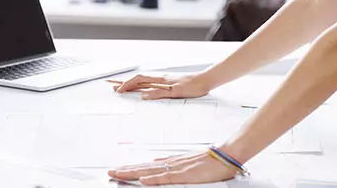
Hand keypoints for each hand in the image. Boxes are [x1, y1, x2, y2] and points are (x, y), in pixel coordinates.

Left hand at [108, 150, 236, 185]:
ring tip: (118, 173)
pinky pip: (167, 177)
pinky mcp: (185, 175)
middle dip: (126, 170)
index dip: (131, 168)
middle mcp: (172, 164)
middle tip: (110, 172)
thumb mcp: (187, 162)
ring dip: (133, 173)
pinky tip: (143, 179)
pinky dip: (154, 179)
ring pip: (151, 171)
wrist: (226, 156)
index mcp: (172, 162)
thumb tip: (156, 162)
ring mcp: (178, 169)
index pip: (147, 166)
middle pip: (144, 168)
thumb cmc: (210, 160)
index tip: (118, 169)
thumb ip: (171, 162)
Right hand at [113, 73, 209, 99]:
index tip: (119, 90)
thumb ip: (158, 93)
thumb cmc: (192, 86)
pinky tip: (143, 90)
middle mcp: (161, 78)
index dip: (128, 84)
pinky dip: (143, 87)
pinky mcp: (170, 84)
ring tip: (125, 90)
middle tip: (115, 89)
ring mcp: (165, 80)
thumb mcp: (175, 92)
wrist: (205, 81)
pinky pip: (152, 84)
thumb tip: (143, 96)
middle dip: (127, 84)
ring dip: (134, 85)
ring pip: (145, 82)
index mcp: (160, 79)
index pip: (139, 79)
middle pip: (140, 80)